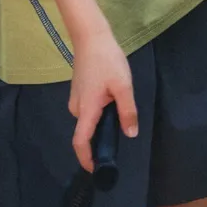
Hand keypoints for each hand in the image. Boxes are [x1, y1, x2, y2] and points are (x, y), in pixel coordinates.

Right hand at [68, 24, 138, 171]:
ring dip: (103, 120)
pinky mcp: (79, 90)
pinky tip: (111, 96)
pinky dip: (99, 111)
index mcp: (86, 110)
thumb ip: (127, 111)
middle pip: (87, 132)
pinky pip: (89, 109)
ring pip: (89, 119)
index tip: (97, 170)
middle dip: (102, 136)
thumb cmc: (107, 60)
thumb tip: (130, 134)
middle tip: (121, 128)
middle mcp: (77, 108)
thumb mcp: (123, 86)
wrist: (91, 36)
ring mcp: (76, 98)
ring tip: (119, 104)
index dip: (86, 159)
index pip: (80, 143)